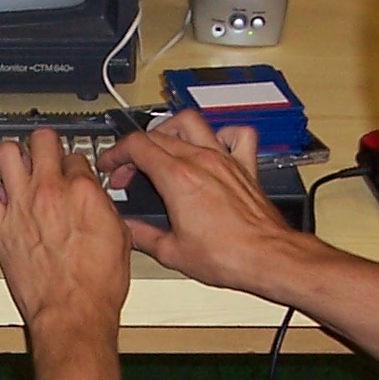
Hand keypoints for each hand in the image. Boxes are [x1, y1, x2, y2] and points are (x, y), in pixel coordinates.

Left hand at [0, 127, 131, 341]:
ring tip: (17, 166)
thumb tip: (97, 197)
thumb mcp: (120, 237)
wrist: (73, 313)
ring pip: (5, 153)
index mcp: (83, 191)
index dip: (75, 163)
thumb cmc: (97, 285)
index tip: (73, 172)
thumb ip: (104, 207)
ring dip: (12, 156)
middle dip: (45, 144)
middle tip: (45, 154)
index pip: (75, 155)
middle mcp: (50, 191)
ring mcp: (22, 206)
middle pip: (42, 140)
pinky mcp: (1, 227)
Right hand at [100, 110, 300, 293]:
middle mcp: (201, 161)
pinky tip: (212, 146)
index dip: (116, 153)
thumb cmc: (229, 255)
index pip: (137, 146)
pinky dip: (221, 134)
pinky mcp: (245, 167)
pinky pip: (236, 135)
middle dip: (135, 150)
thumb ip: (142, 235)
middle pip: (158, 134)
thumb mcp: (171, 252)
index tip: (110, 165)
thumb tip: (127, 228)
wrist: (268, 257)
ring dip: (170, 130)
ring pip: (192, 122)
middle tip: (129, 172)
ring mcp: (224, 160)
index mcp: (178, 179)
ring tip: (161, 146)